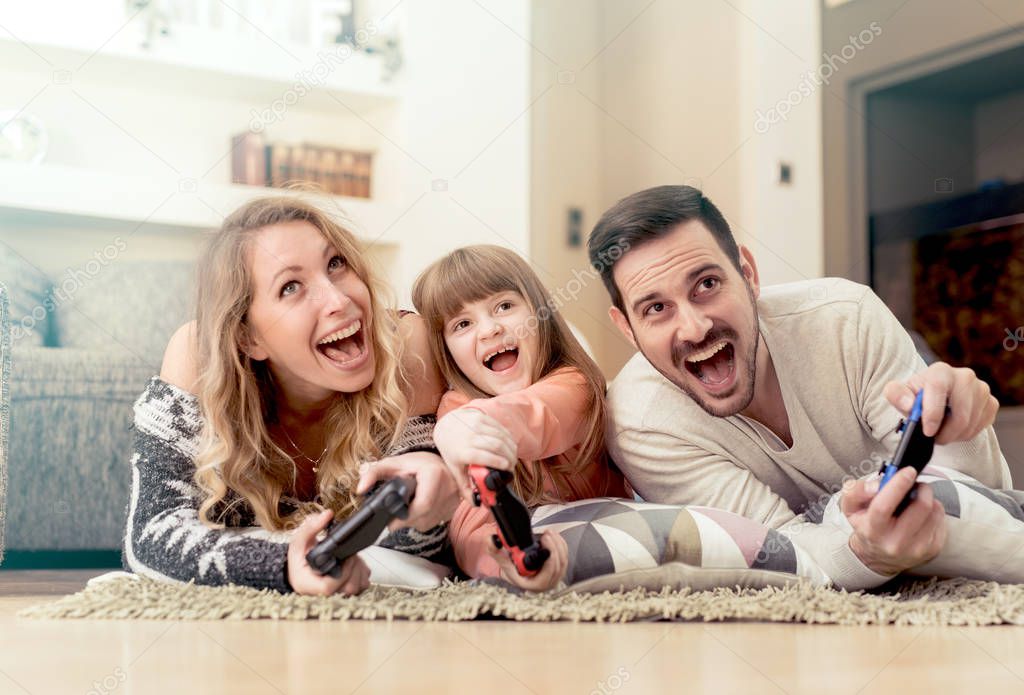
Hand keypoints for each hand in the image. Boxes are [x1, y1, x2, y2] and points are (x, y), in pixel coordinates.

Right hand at [287, 509, 370, 595]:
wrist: (301, 568)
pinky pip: (362, 586)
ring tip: (352, 558)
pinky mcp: (347, 592)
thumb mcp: (299, 540)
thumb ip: (311, 527)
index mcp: (308, 585)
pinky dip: (362, 573)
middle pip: (347, 588)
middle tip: (352, 554)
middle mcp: (322, 595)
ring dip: (359, 569)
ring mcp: (336, 595)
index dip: (342, 572)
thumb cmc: (298, 558)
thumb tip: (327, 514)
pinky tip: (354, 564)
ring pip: (358, 588)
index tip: (346, 557)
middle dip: (354, 568)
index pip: (329, 587)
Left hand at [357, 451, 459, 531]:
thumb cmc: (415, 463)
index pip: (422, 505)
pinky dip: (425, 519)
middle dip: (406, 520)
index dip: (405, 516)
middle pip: (425, 516)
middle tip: (394, 518)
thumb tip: (361, 488)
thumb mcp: (392, 464)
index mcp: (434, 473)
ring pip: (430, 521)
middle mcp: (449, 486)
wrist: (437, 461)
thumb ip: (373, 473)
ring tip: (409, 509)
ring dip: (416, 521)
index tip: (392, 521)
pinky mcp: (455, 505)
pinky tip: (420, 508)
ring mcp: (454, 497)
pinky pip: (437, 520)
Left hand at [434, 408, 517, 503]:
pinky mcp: (481, 417)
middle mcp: (469, 437)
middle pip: (496, 446)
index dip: (498, 462)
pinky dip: (508, 438)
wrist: (446, 426)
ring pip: (500, 437)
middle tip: (512, 465)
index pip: (483, 456)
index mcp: (462, 452)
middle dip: (509, 457)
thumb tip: (477, 503)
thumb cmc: (452, 451)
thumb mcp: (455, 469)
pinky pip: (500, 428)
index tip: (507, 469)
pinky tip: (510, 446)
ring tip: (513, 457)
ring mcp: (475, 425)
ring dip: (511, 448)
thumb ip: (466, 488)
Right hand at [486, 529, 568, 591]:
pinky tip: (554, 537)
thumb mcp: (503, 563)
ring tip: (549, 532)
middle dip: (555, 546)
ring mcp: (555, 578)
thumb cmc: (513, 572)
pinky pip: (565, 558)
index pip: (549, 571)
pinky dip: (561, 546)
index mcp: (536, 584)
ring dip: (559, 544)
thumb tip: (491, 540)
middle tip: (546, 533)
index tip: (543, 540)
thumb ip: (495, 551)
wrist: (519, 579)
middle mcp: (548, 583)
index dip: (551, 555)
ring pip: (564, 560)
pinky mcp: (559, 571)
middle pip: (559, 564)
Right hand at [841, 468, 946, 575]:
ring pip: (934, 511)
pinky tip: (921, 514)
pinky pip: (941, 520)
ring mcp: (916, 548)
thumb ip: (856, 490)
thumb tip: (876, 485)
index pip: (884, 506)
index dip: (898, 485)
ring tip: (915, 500)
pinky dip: (934, 511)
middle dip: (921, 488)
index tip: (908, 471)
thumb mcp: (851, 508)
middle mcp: (895, 542)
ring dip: (928, 499)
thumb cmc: (867, 526)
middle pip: (920, 506)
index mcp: (873, 530)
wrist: (878, 556)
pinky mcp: (932, 549)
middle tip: (914, 484)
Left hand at [884, 361, 998, 443]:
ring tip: (941, 432)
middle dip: (944, 433)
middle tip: (933, 438)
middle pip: (960, 415)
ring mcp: (981, 389)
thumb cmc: (916, 395)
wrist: (935, 397)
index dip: (933, 413)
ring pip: (970, 424)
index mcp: (941, 371)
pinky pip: (980, 427)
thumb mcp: (899, 393)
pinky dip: (965, 434)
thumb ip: (897, 395)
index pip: (939, 389)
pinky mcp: (991, 403)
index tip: (927, 431)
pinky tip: (954, 428)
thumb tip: (909, 404)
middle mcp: (965, 377)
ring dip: (953, 435)